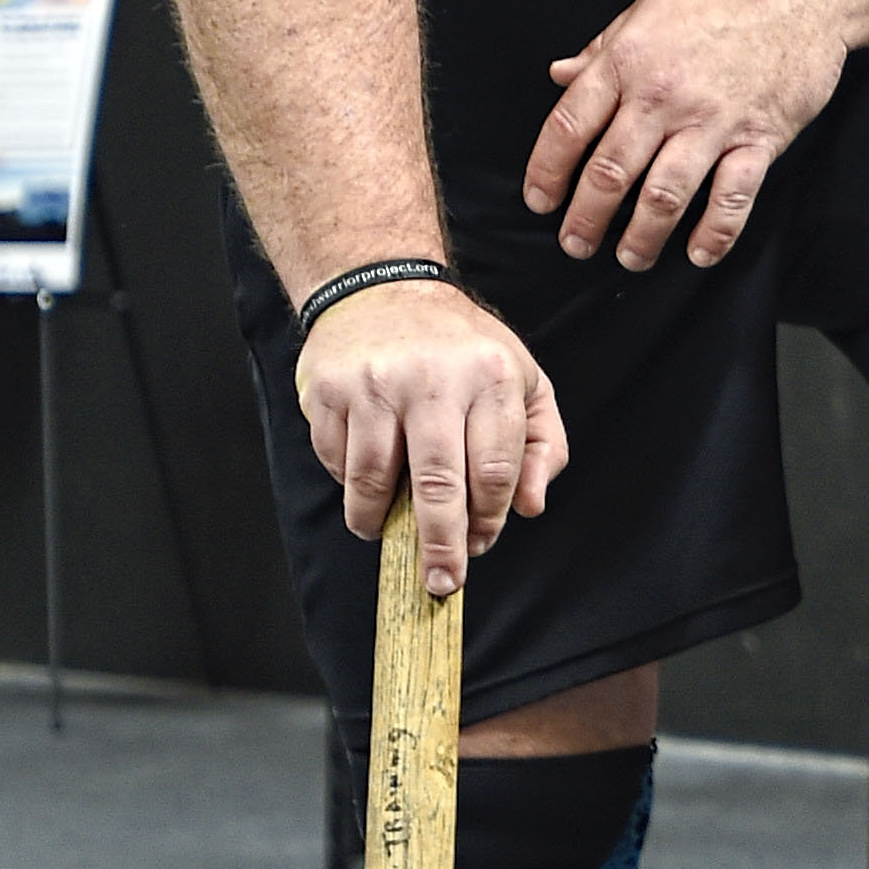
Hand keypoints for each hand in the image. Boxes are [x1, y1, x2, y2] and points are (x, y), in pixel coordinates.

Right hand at [294, 282, 565, 598]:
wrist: (382, 286)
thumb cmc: (461, 346)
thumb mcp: (522, 380)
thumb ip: (539, 445)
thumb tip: (530, 508)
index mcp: (490, 376)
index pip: (495, 470)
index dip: (488, 519)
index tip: (478, 545)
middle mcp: (432, 379)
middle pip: (438, 483)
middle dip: (440, 544)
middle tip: (441, 582)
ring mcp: (375, 384)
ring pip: (374, 479)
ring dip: (377, 521)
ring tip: (383, 531)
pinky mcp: (328, 389)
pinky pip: (335, 459)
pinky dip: (348, 483)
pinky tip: (362, 479)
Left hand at [527, 0, 859, 272]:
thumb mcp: (648, 6)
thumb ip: (603, 49)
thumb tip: (561, 73)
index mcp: (627, 60)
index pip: (569, 126)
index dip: (547, 171)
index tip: (540, 201)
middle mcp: (663, 95)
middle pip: (610, 171)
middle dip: (586, 218)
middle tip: (576, 244)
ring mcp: (713, 120)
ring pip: (664, 195)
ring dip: (641, 237)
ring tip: (630, 258)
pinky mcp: (759, 137)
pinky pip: (732, 198)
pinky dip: (714, 233)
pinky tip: (699, 254)